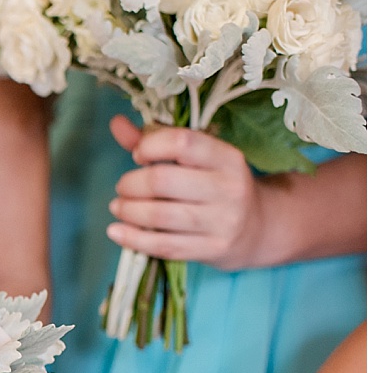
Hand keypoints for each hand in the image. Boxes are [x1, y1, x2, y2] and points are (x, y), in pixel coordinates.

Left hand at [106, 116, 267, 271]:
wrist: (256, 227)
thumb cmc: (215, 185)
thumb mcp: (197, 159)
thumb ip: (156, 141)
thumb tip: (117, 123)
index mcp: (227, 158)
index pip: (182, 143)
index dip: (150, 146)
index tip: (138, 155)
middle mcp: (228, 188)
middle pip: (163, 181)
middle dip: (131, 184)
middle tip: (122, 187)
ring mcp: (222, 221)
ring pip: (159, 215)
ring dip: (128, 210)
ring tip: (118, 206)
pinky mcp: (212, 249)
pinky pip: (163, 245)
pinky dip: (132, 238)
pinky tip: (116, 231)